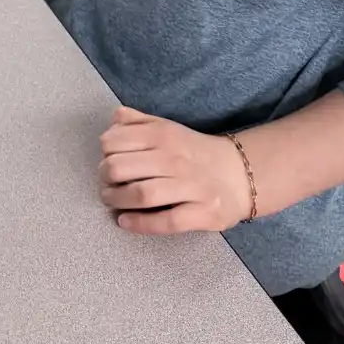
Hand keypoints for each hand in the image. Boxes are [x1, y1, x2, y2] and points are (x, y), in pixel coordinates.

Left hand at [98, 107, 252, 234]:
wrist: (241, 174)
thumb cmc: (194, 152)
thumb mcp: (167, 128)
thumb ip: (138, 121)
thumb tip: (113, 119)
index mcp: (162, 135)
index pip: (114, 141)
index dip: (103, 153)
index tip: (105, 160)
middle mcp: (174, 158)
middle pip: (120, 168)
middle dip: (104, 179)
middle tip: (105, 185)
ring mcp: (190, 186)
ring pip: (141, 194)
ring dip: (116, 200)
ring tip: (110, 201)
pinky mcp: (203, 213)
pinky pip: (166, 221)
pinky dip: (140, 224)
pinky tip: (125, 222)